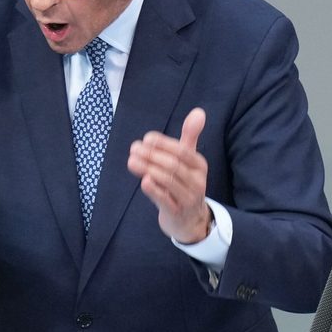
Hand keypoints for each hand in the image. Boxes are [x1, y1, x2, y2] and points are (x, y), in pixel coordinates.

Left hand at [127, 108, 210, 243]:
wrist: (190, 220)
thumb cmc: (185, 183)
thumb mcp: (189, 161)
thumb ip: (190, 136)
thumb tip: (198, 111)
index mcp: (199, 166)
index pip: (182, 151)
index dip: (163, 144)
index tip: (145, 139)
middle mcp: (197, 181)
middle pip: (173, 165)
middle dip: (152, 155)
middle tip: (134, 148)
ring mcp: (187, 199)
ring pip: (168, 181)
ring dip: (148, 169)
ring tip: (132, 161)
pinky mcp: (176, 213)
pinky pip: (165, 200)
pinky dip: (154, 190)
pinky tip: (143, 180)